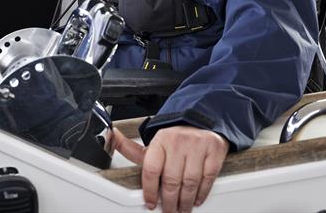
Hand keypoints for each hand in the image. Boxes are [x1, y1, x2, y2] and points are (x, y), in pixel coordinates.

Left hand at [113, 125, 228, 211]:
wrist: (201, 121)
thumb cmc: (175, 137)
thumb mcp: (154, 143)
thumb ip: (132, 148)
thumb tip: (111, 137)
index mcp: (160, 140)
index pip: (151, 169)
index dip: (149, 191)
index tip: (150, 203)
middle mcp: (178, 141)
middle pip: (171, 180)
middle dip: (169, 201)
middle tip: (168, 210)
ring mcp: (197, 146)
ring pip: (190, 182)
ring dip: (185, 201)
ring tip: (181, 209)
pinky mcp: (214, 150)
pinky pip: (207, 178)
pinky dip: (201, 193)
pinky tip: (196, 199)